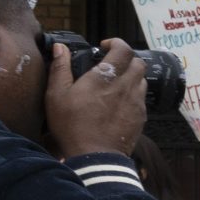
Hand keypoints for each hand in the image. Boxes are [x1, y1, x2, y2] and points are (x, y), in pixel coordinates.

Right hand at [45, 37, 145, 160]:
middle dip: (127, 59)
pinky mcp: (141, 117)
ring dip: (131, 76)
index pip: (125, 50)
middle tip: (111, 64)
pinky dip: (133, 94)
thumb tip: (61, 48)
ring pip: (142, 80)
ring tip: (114, 83)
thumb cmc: (72, 125)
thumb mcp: (56, 95)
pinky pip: (142, 99)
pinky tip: (118, 102)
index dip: (117, 43)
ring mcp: (137, 102)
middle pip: (139, 63)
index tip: (105, 46)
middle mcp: (126, 87)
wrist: (95, 156)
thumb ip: (60, 68)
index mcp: (106, 77)